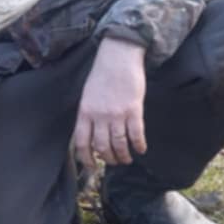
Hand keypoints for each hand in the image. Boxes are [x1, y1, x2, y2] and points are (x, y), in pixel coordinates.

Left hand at [72, 35, 148, 171]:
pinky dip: (139, 145)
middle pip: (102, 147)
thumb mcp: (88, 96)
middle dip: (109, 159)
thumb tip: (92, 136)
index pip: (82, 143)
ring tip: (127, 158)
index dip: (87, 159)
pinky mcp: (133, 110)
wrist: (118, 56)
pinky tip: (141, 149)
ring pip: (119, 144)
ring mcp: (117, 114)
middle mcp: (99, 116)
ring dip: (124, 156)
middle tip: (114, 162)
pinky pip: (136, 135)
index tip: (93, 167)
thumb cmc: (102, 75)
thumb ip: (89, 115)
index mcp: (85, 112)